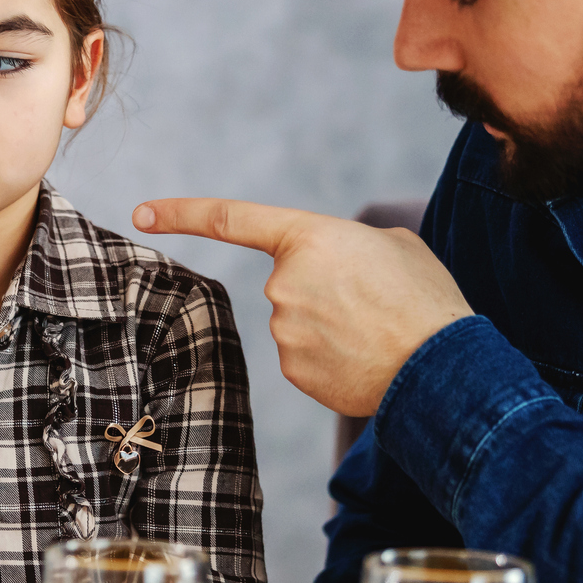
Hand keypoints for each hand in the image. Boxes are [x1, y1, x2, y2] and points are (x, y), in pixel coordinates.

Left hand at [133, 198, 469, 416]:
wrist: (441, 365)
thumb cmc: (426, 299)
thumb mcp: (394, 246)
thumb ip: (348, 247)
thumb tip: (337, 269)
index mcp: (308, 237)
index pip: (230, 219)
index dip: (181, 213)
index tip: (141, 212)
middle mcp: (283, 282)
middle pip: (290, 284)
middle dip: (325, 292)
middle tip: (374, 304)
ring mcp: (283, 330)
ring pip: (299, 324)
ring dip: (331, 328)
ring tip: (377, 332)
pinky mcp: (292, 370)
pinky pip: (306, 358)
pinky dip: (333, 359)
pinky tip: (366, 359)